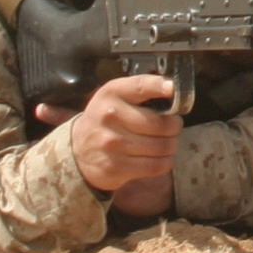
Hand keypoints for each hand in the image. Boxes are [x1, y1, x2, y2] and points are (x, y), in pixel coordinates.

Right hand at [33, 72, 180, 196]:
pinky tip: (160, 157)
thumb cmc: (107, 119)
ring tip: (166, 143)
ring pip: (161, 146)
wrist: (78, 150)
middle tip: (173, 127)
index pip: (140, 86)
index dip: (159, 87)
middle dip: (174, 126)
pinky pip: (155, 166)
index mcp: (111, 93)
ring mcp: (111, 143)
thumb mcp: (116, 96)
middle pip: (159, 124)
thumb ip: (142, 90)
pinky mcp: (115, 167)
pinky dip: (165, 162)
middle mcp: (109, 116)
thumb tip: (172, 89)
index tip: (172, 89)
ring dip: (171, 145)